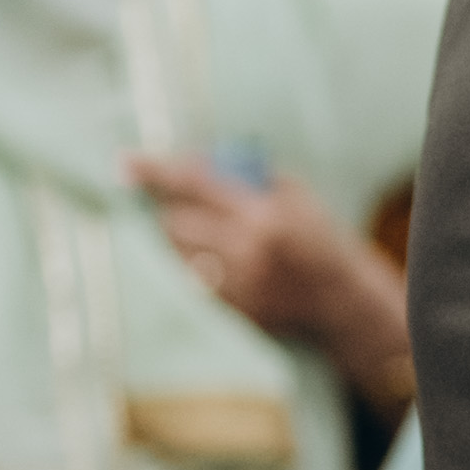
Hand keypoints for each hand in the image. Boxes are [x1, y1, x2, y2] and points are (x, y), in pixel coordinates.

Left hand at [132, 154, 412, 407]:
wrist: (344, 300)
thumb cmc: (321, 239)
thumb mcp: (297, 196)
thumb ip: (252, 176)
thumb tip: (202, 159)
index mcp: (263, 217)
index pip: (195, 185)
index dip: (157, 171)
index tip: (125, 161)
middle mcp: (245, 253)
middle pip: (175, 223)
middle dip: (166, 209)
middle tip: (164, 202)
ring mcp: (236, 286)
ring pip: (178, 255)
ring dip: (177, 238)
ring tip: (197, 231)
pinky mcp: (231, 310)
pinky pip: (193, 281)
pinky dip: (194, 265)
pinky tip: (213, 260)